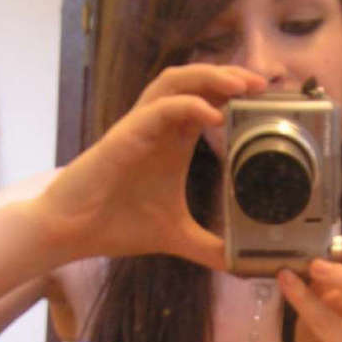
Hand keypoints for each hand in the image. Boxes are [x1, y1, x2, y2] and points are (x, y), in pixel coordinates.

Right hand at [29, 65, 266, 267]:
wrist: (72, 232)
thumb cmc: (117, 225)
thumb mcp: (177, 238)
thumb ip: (209, 249)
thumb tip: (240, 267)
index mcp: (173, 143)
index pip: (208, 101)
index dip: (236, 94)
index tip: (268, 100)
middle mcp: (158, 129)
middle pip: (196, 82)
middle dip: (230, 75)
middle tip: (263, 84)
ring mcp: (140, 129)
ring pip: (175, 82)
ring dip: (210, 78)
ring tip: (242, 86)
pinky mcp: (123, 138)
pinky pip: (158, 111)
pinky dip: (187, 107)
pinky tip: (213, 117)